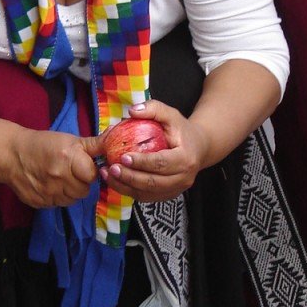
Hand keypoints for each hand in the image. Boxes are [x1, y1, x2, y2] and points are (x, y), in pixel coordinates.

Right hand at [6, 128, 98, 207]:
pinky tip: (49, 185)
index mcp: (68, 159)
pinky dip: (56, 197)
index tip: (82, 166)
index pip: (92, 176)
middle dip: (80, 182)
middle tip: (70, 172)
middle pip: (83, 191)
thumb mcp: (69, 140)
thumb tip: (115, 140)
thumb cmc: (43, 144)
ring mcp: (48, 193)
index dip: (88, 171)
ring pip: (72, 200)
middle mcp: (59, 177)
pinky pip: (57, 205)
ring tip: (59, 178)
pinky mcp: (40, 203)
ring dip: (69, 191)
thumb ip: (94, 145)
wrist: (11, 154)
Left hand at [81, 100, 208, 202]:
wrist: (199, 148)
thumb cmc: (182, 131)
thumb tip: (132, 111)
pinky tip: (115, 181)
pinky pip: (146, 197)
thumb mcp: (171, 115)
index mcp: (186, 159)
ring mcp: (176, 189)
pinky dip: (128, 191)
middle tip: (111, 168)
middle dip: (130, 177)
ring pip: (147, 193)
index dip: (142, 162)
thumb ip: (153, 109)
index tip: (123, 156)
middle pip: (153, 182)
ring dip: (125, 186)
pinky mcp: (167, 195)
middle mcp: (183, 178)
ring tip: (107, 175)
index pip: (162, 163)